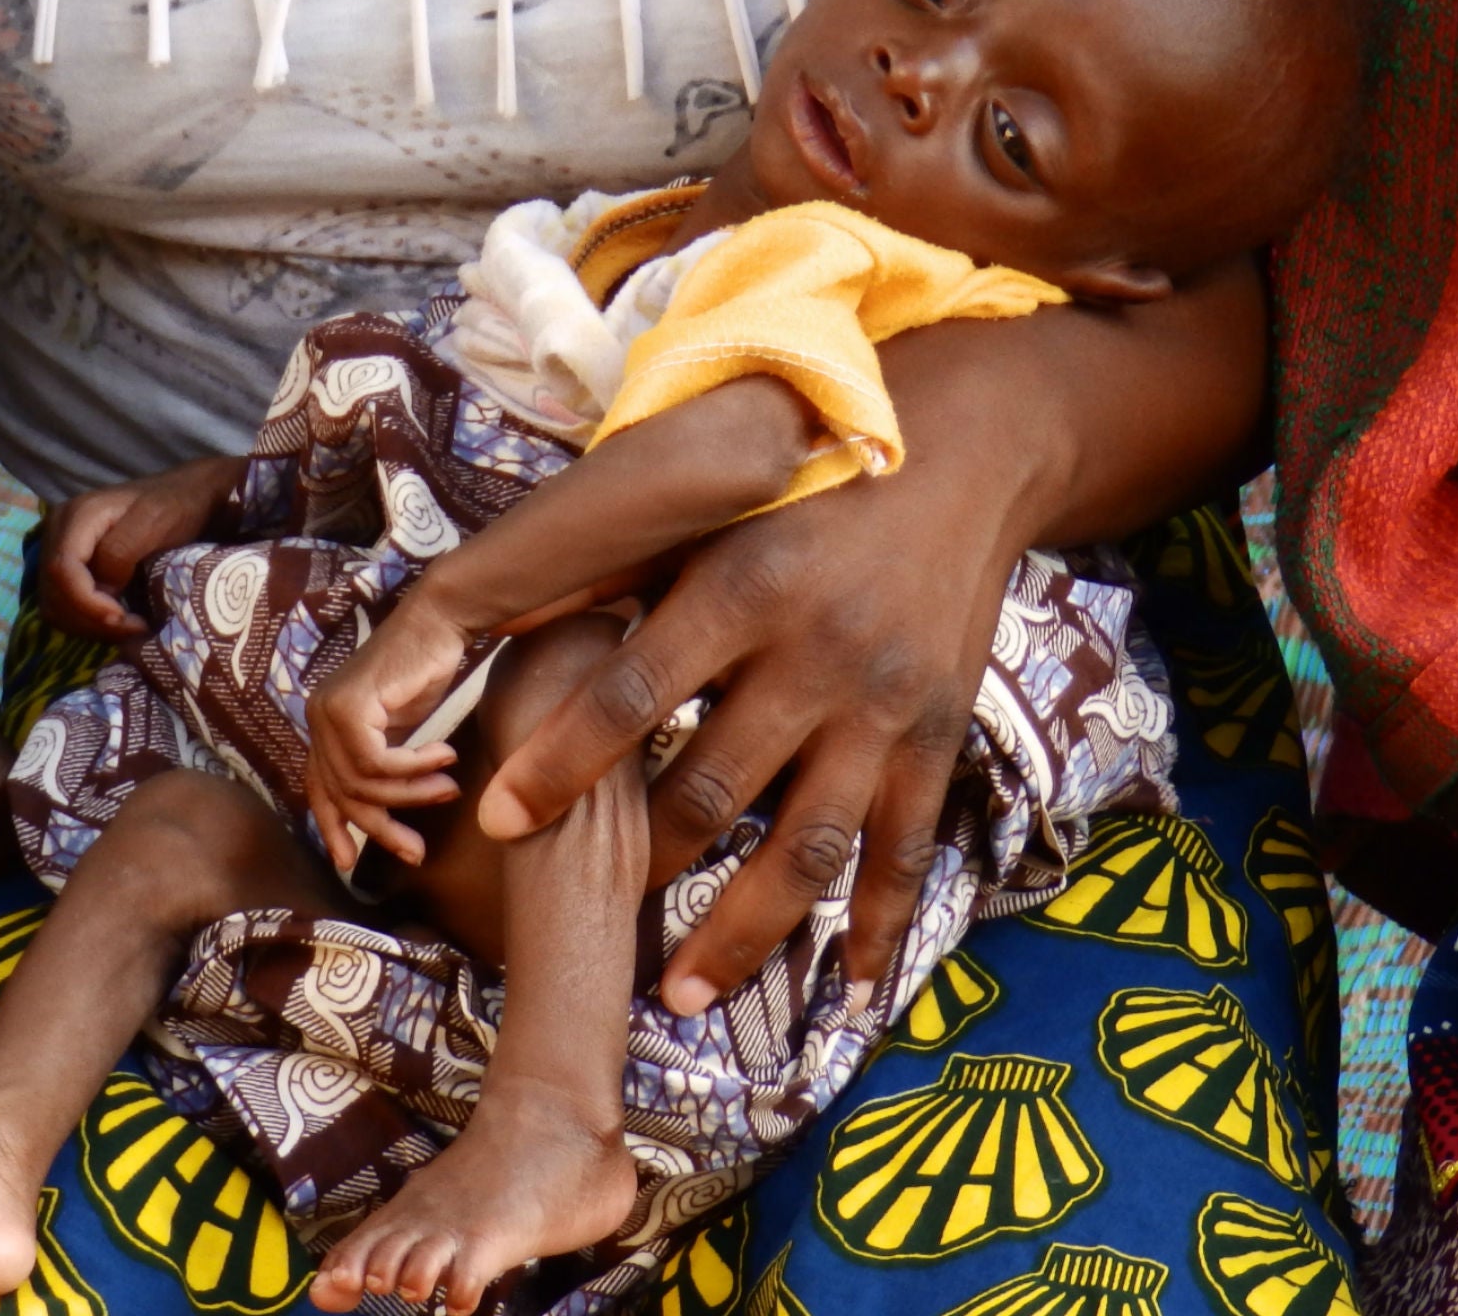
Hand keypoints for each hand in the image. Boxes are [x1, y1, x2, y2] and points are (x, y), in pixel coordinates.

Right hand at [41, 458, 242, 640]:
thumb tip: (101, 590)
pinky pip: (64, 606)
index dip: (87, 602)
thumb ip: (120, 552)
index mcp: (76, 516)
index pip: (62, 570)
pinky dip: (87, 622)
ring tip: (129, 628)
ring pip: (54, 605)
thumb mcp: (153, 522)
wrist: (182, 496)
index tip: (123, 619)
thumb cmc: (173, 505)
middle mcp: (58, 533)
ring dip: (89, 626)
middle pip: (53, 592)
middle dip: (91, 619)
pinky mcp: (70, 568)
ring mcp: (60, 551)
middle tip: (134, 629)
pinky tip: (118, 622)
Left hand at [303, 592, 467, 871]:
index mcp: (324, 727)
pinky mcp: (349, 705)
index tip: (349, 861)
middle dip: (381, 828)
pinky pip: (377, 763)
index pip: (319, 789)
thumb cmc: (425, 674)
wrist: (438, 624)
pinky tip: (445, 757)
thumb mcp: (400, 733)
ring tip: (447, 788)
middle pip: (341, 794)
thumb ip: (382, 767)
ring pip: (361, 783)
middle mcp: (318, 718)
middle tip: (416, 850)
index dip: (332, 827)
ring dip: (410, 796)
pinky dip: (414, 769)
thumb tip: (382, 818)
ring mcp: (328, 711)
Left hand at [477, 466, 1018, 1018]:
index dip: (559, 762)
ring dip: (739, 935)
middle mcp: (813, 657)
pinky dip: (875, 928)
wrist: (959, 460)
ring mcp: (882, 712)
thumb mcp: (711, 511)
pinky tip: (843, 988)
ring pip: (803, 850)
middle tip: (586, 920)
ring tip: (681, 996)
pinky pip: (903, 852)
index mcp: (742, 590)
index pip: (630, 694)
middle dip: (641, 866)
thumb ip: (618, 573)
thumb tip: (502, 618)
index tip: (498, 820)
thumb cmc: (805, 486)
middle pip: (711, 790)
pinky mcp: (937, 742)